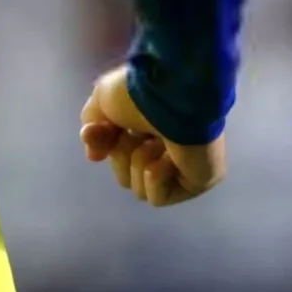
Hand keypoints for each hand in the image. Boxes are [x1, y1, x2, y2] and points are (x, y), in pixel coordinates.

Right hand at [81, 68, 223, 206]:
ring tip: (157, 141)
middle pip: (124, 172)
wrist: (171, 97)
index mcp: (149, 124)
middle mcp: (167, 144)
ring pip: (139, 186)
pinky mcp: (198, 182)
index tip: (96, 131)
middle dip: (122, 153)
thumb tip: (94, 157)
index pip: (116, 150)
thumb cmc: (140, 95)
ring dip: (140, 161)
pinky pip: (158, 196)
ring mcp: (184, 165)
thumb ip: (93, 129)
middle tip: (134, 133)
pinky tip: (169, 156)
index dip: (104, 142)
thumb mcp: (102, 101)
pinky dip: (156, 177)